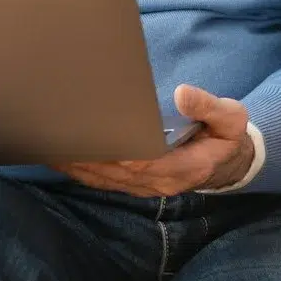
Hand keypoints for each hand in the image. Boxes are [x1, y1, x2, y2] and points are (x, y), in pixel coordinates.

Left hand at [58, 85, 255, 196]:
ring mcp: (141, 186)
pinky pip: (100, 180)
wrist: (226, 164)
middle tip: (59, 127)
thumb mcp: (232, 120)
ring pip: (102, 177)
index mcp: (183, 167)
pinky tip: (58, 154)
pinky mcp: (131, 184)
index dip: (118, 150)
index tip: (95, 132)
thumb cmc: (225, 138)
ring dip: (75, 160)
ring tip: (49, 139)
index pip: (144, 161)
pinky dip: (77, 168)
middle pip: (114, 170)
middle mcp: (157, 181)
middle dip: (86, 151)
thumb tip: (183, 93)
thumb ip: (210, 107)